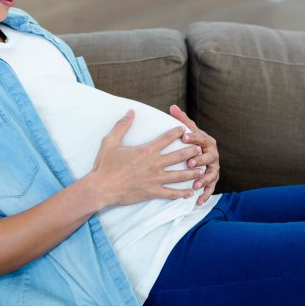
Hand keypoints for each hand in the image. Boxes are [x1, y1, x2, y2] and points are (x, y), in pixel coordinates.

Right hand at [87, 110, 205, 206]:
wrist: (102, 187)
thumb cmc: (105, 165)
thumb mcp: (110, 141)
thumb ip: (122, 125)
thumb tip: (131, 111)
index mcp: (146, 150)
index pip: (166, 138)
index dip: (177, 132)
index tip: (186, 130)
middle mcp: (154, 163)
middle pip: (178, 156)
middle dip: (191, 151)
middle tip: (200, 149)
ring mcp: (154, 179)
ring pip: (179, 175)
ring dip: (192, 172)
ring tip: (202, 170)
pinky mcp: (152, 192)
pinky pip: (171, 193)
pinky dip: (181, 193)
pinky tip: (189, 192)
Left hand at [169, 105, 219, 205]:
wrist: (204, 151)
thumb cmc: (193, 141)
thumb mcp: (189, 130)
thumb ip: (182, 120)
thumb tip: (172, 107)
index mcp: (207, 140)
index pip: (201, 137)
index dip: (193, 137)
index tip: (184, 137)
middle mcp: (213, 153)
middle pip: (208, 157)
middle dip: (200, 160)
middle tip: (190, 163)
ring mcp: (214, 167)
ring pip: (211, 173)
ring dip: (204, 179)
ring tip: (195, 184)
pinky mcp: (212, 179)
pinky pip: (211, 187)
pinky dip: (205, 194)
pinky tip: (198, 201)